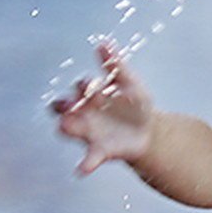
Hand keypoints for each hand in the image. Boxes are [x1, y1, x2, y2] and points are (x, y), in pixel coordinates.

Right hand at [51, 42, 155, 175]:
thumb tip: (103, 42)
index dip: (85, 86)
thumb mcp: (130, 83)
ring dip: (66, 127)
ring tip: (68, 126)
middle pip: (61, 107)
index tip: (92, 84)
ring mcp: (88, 132)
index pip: (81, 87)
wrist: (150, 130)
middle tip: (70, 104)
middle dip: (63, 104)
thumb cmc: (135, 104)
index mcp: (90, 94)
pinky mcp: (99, 151)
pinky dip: (85, 164)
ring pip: (66, 129)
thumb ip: (116, 65)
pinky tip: (82, 170)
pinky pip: (88, 159)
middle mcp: (82, 113)